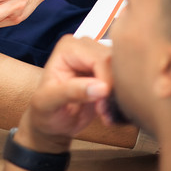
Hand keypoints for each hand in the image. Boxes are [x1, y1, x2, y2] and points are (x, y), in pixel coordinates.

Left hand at [18, 36, 112, 150]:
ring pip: (122, 70)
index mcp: (68, 47)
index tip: (101, 107)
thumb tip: (101, 87)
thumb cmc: (45, 110)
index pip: (98, 59)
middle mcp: (85, 47)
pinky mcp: (107, 72)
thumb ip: (71, 92)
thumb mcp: (49, 102)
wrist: (52, 124)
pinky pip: (124, 80)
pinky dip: (121, 99)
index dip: (105, 82)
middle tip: (104, 113)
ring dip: (118, 96)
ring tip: (106, 115)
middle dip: (113, 90)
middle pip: (114, 62)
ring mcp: (98, 58)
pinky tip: (110, 114)